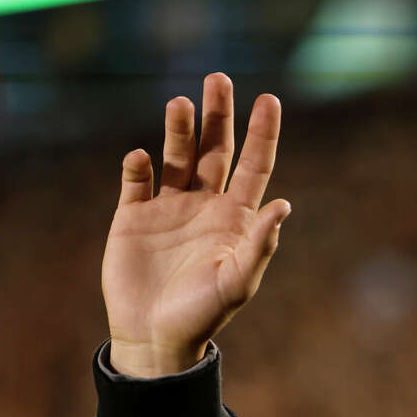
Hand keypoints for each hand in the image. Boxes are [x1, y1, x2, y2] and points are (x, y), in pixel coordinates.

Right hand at [102, 73, 291, 377]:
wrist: (156, 338)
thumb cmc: (203, 314)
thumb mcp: (237, 283)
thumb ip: (259, 245)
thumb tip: (284, 205)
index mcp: (236, 217)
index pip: (254, 166)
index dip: (262, 133)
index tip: (268, 99)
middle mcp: (205, 204)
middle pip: (214, 149)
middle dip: (217, 115)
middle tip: (217, 78)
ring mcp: (168, 207)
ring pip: (176, 157)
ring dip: (178, 130)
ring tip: (180, 103)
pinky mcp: (132, 217)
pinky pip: (136, 182)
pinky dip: (138, 167)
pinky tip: (141, 158)